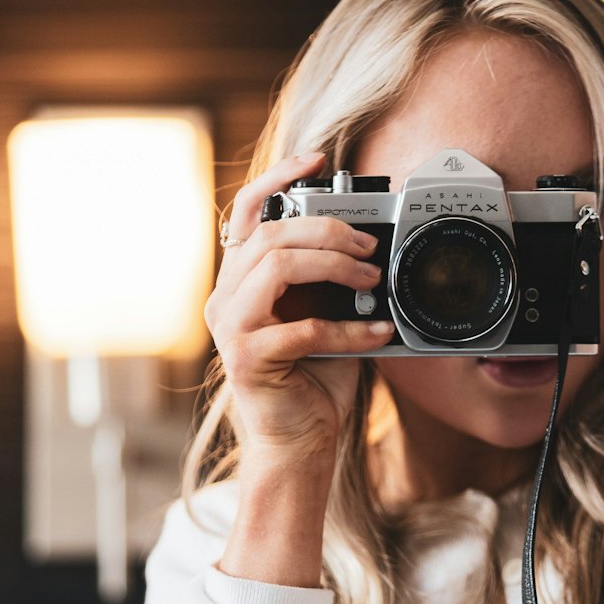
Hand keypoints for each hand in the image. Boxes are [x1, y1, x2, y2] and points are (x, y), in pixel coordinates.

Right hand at [205, 152, 393, 466]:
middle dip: (327, 229)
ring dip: (334, 266)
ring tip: (373, 282)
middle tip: (369, 246)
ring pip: (276, 265)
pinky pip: (303, 328)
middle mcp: (225, 298)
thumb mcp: (323, 314)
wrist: (299, 442)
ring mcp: (231, 328)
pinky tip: (378, 335)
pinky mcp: (248, 360)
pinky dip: (349, 330)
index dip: (277, 177)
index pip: (245, 212)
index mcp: (240, 280)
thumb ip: (328, 279)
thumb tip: (369, 243)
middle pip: (268, 233)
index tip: (316, 160)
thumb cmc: (313, 379)